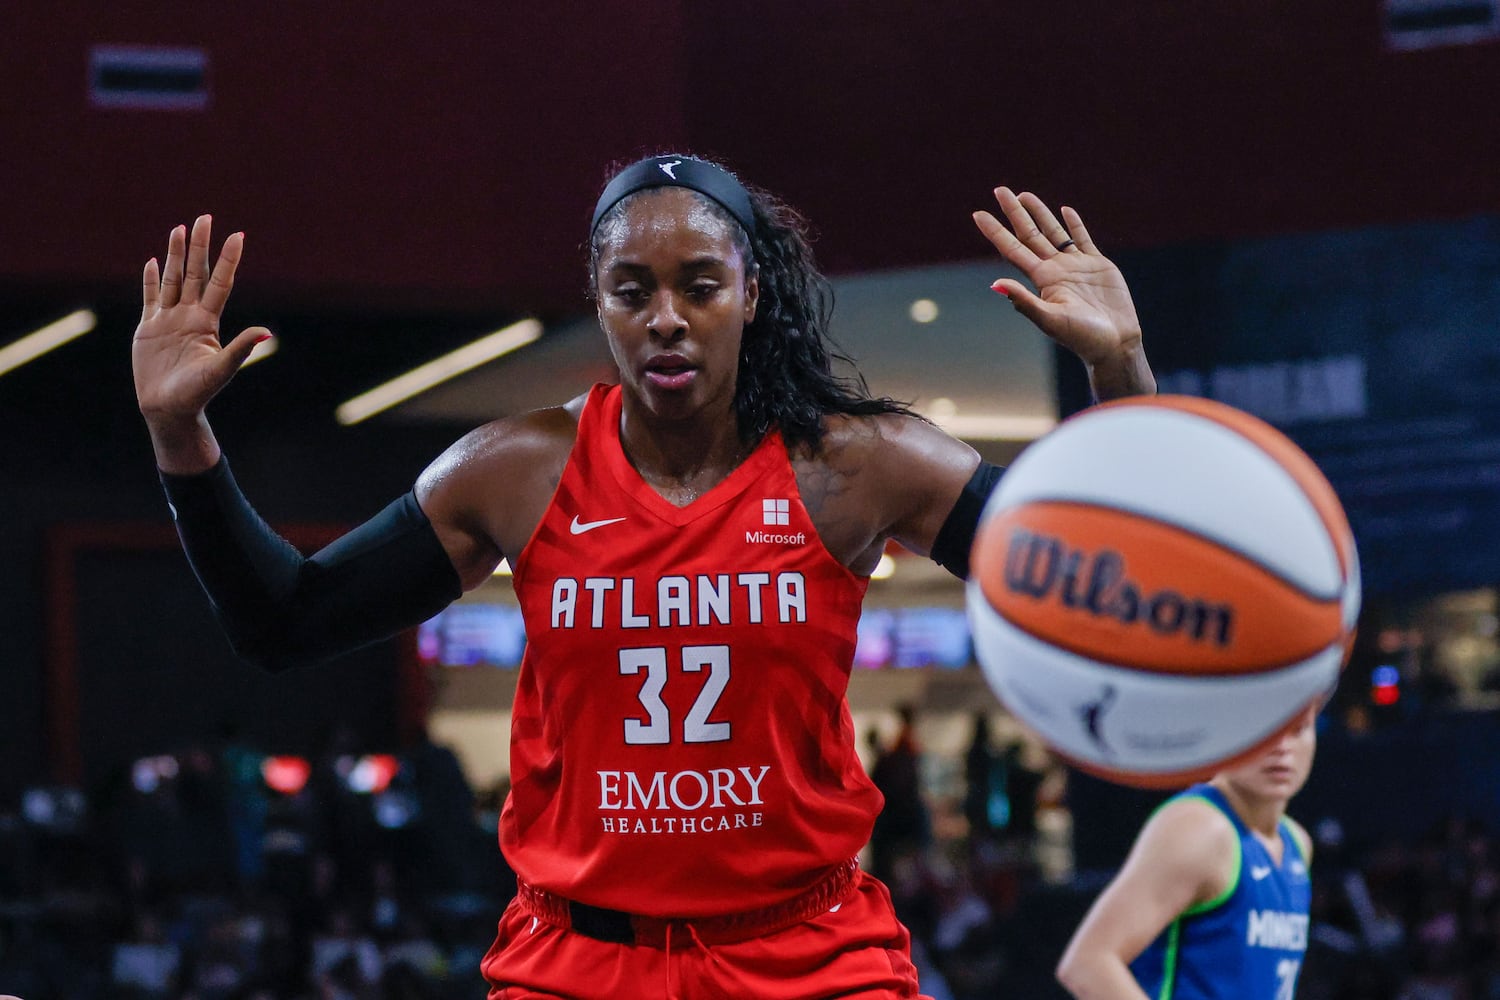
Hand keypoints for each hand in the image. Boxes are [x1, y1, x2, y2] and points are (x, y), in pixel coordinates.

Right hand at [133, 215, 268, 426]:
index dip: (228, 260)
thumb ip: (240, 348)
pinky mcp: (149, 329)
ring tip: (180, 229)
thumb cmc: (198, 394)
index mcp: (207, 322)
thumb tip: (267, 333)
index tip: (238, 236)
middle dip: (200, 246)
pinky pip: (151, 298)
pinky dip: (151, 280)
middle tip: (206, 218)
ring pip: (174, 280)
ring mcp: (168, 321)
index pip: (220, 283)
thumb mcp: (221, 369)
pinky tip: (154, 262)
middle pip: (196, 273)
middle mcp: (190, 316)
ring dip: (177, 255)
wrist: (169, 410)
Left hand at [974, 188, 1153, 399]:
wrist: (1115, 344)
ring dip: (1039, 213)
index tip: (977, 214)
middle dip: (1014, 212)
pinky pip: (1082, 239)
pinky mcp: (1098, 265)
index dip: (995, 231)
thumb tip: (995, 284)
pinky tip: (1065, 210)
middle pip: (1030, 234)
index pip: (1012, 248)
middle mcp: (1055, 269)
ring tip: (1025, 195)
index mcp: (1042, 279)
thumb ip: (1024, 301)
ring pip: (1053, 232)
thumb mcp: (1050, 320)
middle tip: (999, 190)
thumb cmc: (1082, 337)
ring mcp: (1075, 266)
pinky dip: (1074, 224)